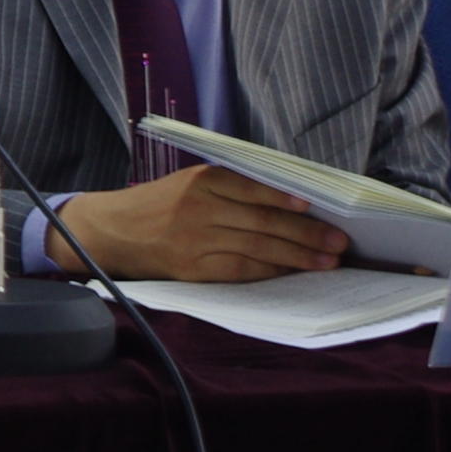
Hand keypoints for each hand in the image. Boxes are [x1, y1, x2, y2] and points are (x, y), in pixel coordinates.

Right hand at [43, 165, 348, 282]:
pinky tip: (291, 272)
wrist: (112, 230)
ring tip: (327, 261)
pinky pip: (240, 270)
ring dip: (297, 256)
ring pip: (257, 248)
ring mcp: (196, 241)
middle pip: (263, 221)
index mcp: (201, 179)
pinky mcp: (193, 269)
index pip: (253, 188)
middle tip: (338, 242)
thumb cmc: (158, 204)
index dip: (286, 198)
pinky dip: (269, 271)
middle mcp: (199, 209)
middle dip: (306, 233)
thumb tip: (289, 201)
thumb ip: (232, 187)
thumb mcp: (189, 181)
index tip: (315, 206)